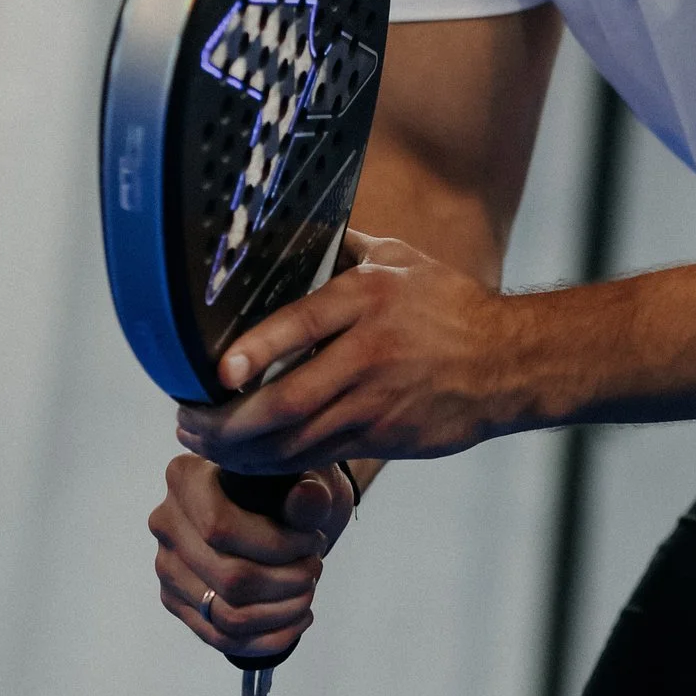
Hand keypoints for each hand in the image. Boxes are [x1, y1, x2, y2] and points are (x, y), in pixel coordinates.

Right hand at [149, 452, 357, 672]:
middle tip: (315, 570)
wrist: (277, 507)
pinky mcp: (176, 601)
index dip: (277, 545)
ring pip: (226, 613)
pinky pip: (221, 637)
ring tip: (308, 593)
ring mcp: (167, 566)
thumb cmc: (289, 488)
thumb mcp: (307, 480)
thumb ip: (307, 494)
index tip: (314, 542)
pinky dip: (268, 637)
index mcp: (185, 478)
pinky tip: (299, 619)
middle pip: (228, 577)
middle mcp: (165, 522)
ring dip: (280, 612)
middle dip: (285, 581)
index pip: (222, 529)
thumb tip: (308, 497)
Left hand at [172, 228, 527, 473]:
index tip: (215, 372)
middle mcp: (370, 353)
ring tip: (204, 444)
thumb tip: (285, 231)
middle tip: (188, 421)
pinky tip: (249, 458)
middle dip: (225, 423)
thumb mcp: (398, 260)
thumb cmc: (447, 305)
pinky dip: (275, 463)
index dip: (254, 351)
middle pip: (286, 402)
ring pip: (295, 442)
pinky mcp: (384, 437)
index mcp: (369, 298)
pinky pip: (317, 458)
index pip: (301, 325)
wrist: (507, 362)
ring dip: (240, 451)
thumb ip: (342, 249)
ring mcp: (377, 401)